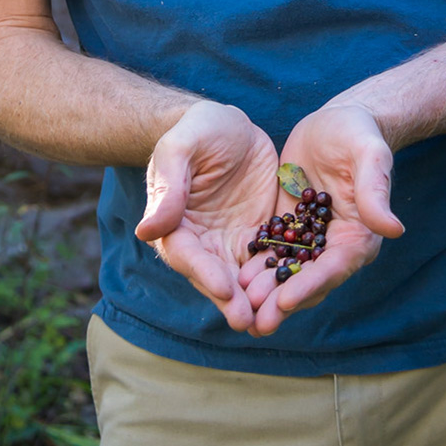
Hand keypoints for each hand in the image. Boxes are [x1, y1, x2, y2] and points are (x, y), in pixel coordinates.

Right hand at [136, 100, 280, 332]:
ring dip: (256, 299)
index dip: (204, 273)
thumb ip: (169, 186)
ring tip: (272, 319)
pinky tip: (298, 292)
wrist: (230, 124)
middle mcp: (203, 241)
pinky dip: (281, 277)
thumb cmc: (197, 130)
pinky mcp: (261, 234)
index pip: (187, 255)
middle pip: (215, 276)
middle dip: (231, 300)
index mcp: (175, 224)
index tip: (223, 289)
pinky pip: (271, 258)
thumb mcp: (181, 148)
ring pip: (243, 277)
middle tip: (248, 321)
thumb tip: (147, 230)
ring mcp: (233, 241)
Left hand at [239, 101, 403, 336]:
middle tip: (256, 323)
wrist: (338, 121)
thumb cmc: (358, 134)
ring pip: (287, 272)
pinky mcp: (290, 226)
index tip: (285, 302)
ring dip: (266, 291)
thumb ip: (375, 192)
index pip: (333, 267)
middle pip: (309, 279)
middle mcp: (335, 244)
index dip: (309, 285)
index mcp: (359, 235)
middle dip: (282, 301)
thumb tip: (393, 229)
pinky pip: (272, 251)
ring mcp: (311, 238)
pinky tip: (233, 279)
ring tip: (240, 306)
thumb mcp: (368, 156)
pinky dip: (256, 267)